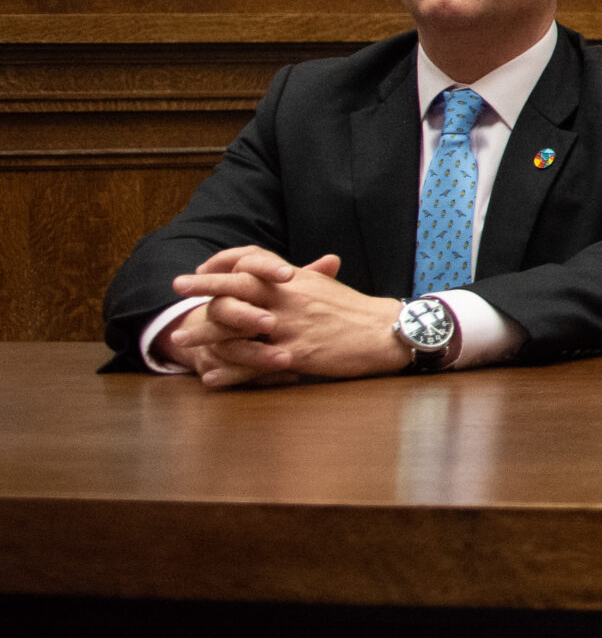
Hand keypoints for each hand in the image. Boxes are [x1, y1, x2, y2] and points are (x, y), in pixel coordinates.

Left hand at [168, 247, 408, 386]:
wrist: (387, 332)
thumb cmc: (359, 312)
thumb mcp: (327, 288)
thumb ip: (301, 281)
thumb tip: (280, 276)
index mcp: (297, 280)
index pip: (254, 260)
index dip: (226, 262)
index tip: (205, 267)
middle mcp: (289, 298)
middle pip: (237, 286)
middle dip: (204, 285)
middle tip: (178, 286)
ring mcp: (291, 326)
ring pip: (237, 326)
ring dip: (205, 333)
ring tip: (181, 342)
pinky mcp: (296, 353)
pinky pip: (254, 364)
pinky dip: (230, 372)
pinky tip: (212, 377)